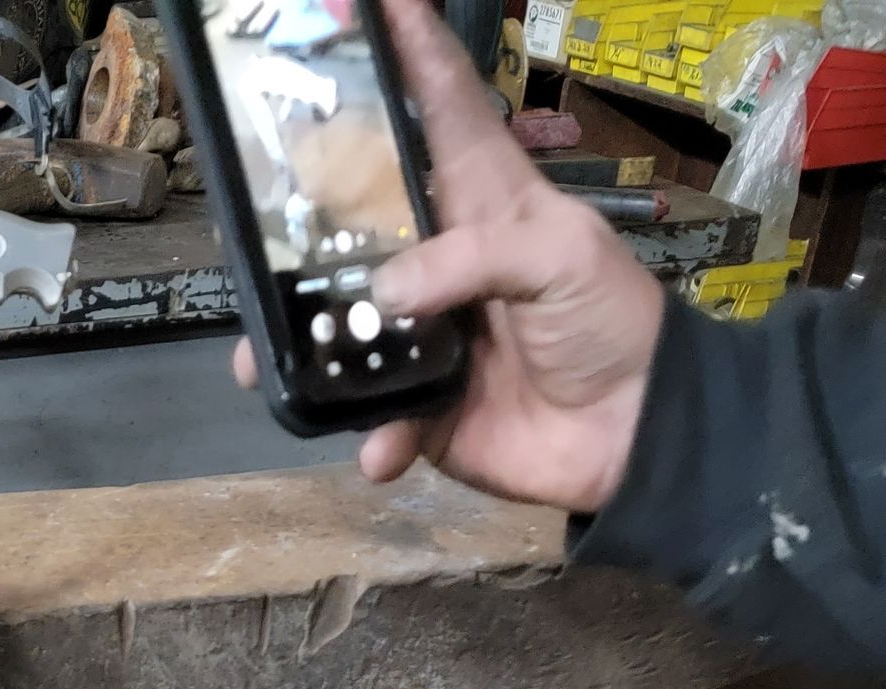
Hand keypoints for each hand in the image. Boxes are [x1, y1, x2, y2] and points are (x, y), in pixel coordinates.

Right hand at [232, 0, 668, 515]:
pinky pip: (374, 419)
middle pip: (357, 224)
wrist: (634, 435)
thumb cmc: (608, 319)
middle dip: (302, 218)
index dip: (406, 53)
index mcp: (483, 199)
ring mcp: (424, 336)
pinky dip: (373, 436)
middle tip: (251, 213)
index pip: (440, 110)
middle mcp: (440, 260)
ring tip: (262, 361)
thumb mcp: (558, 255)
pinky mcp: (421, 410)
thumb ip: (471, 257)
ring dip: (302, 347)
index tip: (367, 3)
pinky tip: (381, 447)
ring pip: (341, 328)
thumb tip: (382, 294)